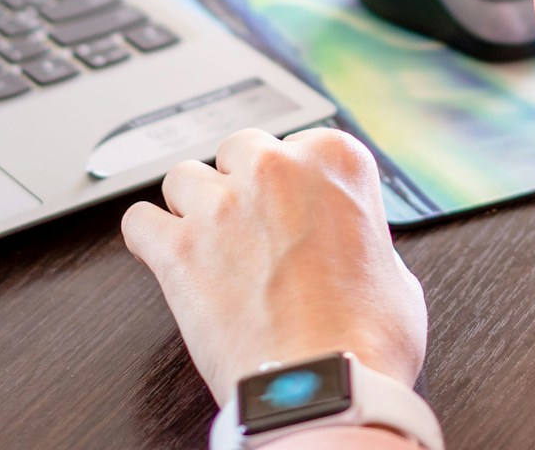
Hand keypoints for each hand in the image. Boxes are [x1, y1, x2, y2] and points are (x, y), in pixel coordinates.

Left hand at [122, 127, 427, 404]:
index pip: (302, 143)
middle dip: (242, 184)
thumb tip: (346, 243)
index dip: (297, 183)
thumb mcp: (395, 272)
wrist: (323, 391)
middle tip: (254, 231)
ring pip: (184, 177)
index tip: (295, 210)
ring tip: (210, 247)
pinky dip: (149, 239)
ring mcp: (221, 206)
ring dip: (194, 207)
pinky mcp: (178, 248)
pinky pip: (139, 220)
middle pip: (239, 149)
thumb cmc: (365, 342)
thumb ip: (361, 236)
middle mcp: (274, 169)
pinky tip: (166, 256)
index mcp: (335, 161)